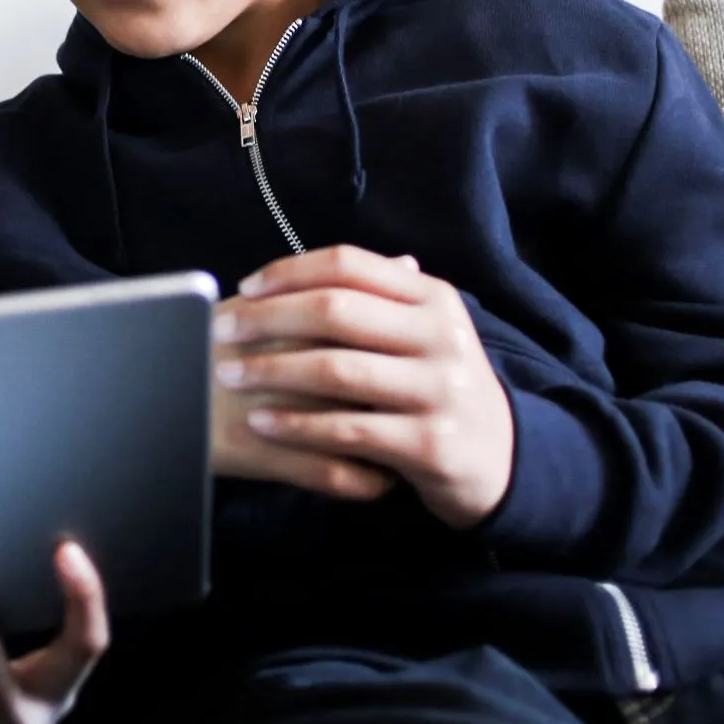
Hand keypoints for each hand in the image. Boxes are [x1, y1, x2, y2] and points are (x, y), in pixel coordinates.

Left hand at [213, 247, 515, 528]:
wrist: (501, 459)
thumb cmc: (437, 386)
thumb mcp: (420, 333)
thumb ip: (370, 299)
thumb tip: (288, 272)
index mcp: (433, 297)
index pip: (350, 264)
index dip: (289, 272)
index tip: (244, 288)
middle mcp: (441, 336)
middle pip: (336, 311)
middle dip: (268, 319)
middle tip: (222, 331)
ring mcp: (439, 390)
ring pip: (337, 370)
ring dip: (272, 371)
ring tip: (229, 376)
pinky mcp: (431, 444)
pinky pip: (347, 430)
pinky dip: (296, 425)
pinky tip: (261, 423)